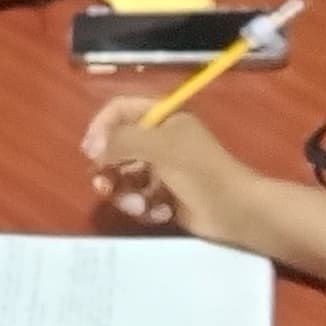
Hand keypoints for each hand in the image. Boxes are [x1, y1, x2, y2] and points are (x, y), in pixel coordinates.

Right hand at [83, 96, 258, 244]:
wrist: (234, 210)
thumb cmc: (200, 170)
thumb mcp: (160, 147)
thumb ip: (122, 141)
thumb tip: (92, 149)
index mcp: (162, 118)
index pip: (118, 111)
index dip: (100, 128)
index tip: (91, 151)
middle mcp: (159, 140)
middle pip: (116, 149)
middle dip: (109, 170)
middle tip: (105, 186)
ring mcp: (161, 170)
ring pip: (124, 179)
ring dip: (126, 194)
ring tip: (139, 206)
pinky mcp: (164, 197)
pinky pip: (138, 199)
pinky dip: (145, 208)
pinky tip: (160, 213)